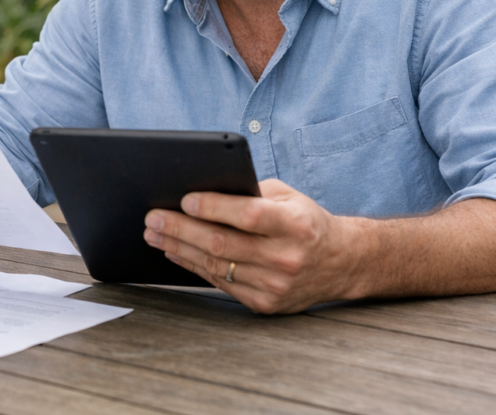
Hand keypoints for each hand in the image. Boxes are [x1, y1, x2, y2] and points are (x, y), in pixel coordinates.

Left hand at [143, 179, 362, 313]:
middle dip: (182, 230)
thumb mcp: (288, 197)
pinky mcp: (265, 304)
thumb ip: (251, 193)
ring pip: (217, 266)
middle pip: (224, 244)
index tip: (185, 199)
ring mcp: (276, 286)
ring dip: (179, 249)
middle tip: (153, 218)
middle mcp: (287, 258)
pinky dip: (194, 267)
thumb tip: (202, 191)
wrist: (341, 263)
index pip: (249, 216)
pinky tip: (176, 253)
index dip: (214, 207)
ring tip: (155, 234)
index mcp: (296, 225)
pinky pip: (221, 283)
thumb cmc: (306, 222)